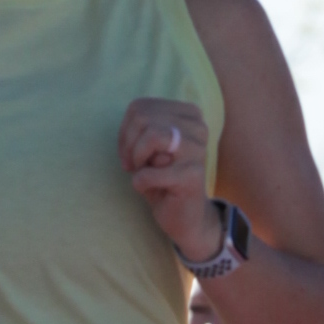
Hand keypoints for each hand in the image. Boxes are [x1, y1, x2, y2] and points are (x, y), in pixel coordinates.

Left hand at [120, 96, 216, 264]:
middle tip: (133, 165)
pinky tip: (148, 189)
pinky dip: (140, 182)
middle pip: (143, 117)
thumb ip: (141, 128)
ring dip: (137, 158)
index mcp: (188, 114)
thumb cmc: (163, 179)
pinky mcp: (192, 175)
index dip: (125, 131)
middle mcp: (198, 127)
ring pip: (152, 135)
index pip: (140, 106)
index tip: (129, 153)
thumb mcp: (148, 147)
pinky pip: (150, 172)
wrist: (186, 216)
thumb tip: (131, 127)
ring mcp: (198, 150)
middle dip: (129, 145)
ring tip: (143, 172)